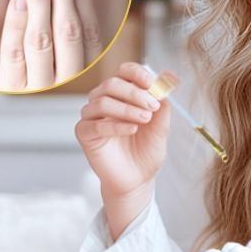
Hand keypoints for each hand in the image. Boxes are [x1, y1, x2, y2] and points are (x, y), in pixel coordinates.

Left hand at [0, 0, 102, 90]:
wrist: (11, 99)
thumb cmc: (39, 65)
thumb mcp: (61, 51)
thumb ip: (71, 21)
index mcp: (85, 71)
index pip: (90, 31)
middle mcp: (64, 81)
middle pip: (66, 31)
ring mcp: (36, 87)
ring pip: (40, 39)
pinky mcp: (9, 87)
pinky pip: (13, 52)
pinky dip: (15, 24)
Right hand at [75, 62, 171, 238]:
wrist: (138, 180)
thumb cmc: (146, 152)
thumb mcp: (161, 127)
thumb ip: (162, 106)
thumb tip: (166, 81)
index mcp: (122, 94)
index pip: (124, 71)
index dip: (137, 73)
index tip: (152, 83)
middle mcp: (104, 101)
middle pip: (111, 83)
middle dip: (134, 92)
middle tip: (152, 106)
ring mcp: (92, 117)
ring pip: (102, 101)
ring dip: (126, 108)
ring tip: (145, 119)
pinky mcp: (85, 134)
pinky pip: (95, 124)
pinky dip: (115, 125)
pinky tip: (132, 129)